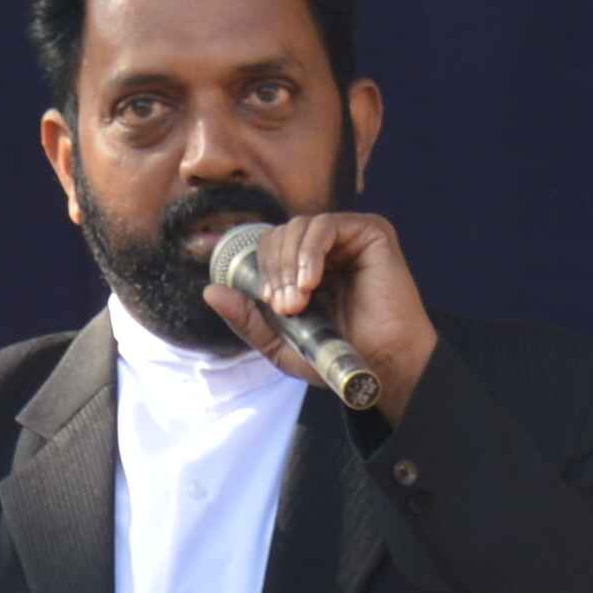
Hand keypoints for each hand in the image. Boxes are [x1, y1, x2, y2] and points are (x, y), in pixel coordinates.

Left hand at [206, 206, 438, 418]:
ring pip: (298, 227)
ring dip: (289, 264)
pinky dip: (310, 252)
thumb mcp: (281, 343)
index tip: (267, 302)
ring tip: (299, 301)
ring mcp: (349, 238)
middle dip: (274, 270)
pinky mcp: (371, 232)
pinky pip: (325, 225)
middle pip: (279, 234)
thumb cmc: (338, 356)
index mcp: (305, 268)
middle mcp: (327, 249)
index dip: (260, 268)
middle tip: (286, 307)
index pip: (268, 248)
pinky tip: (312, 282)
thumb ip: (247, 319)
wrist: (383, 366)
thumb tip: (209, 291)